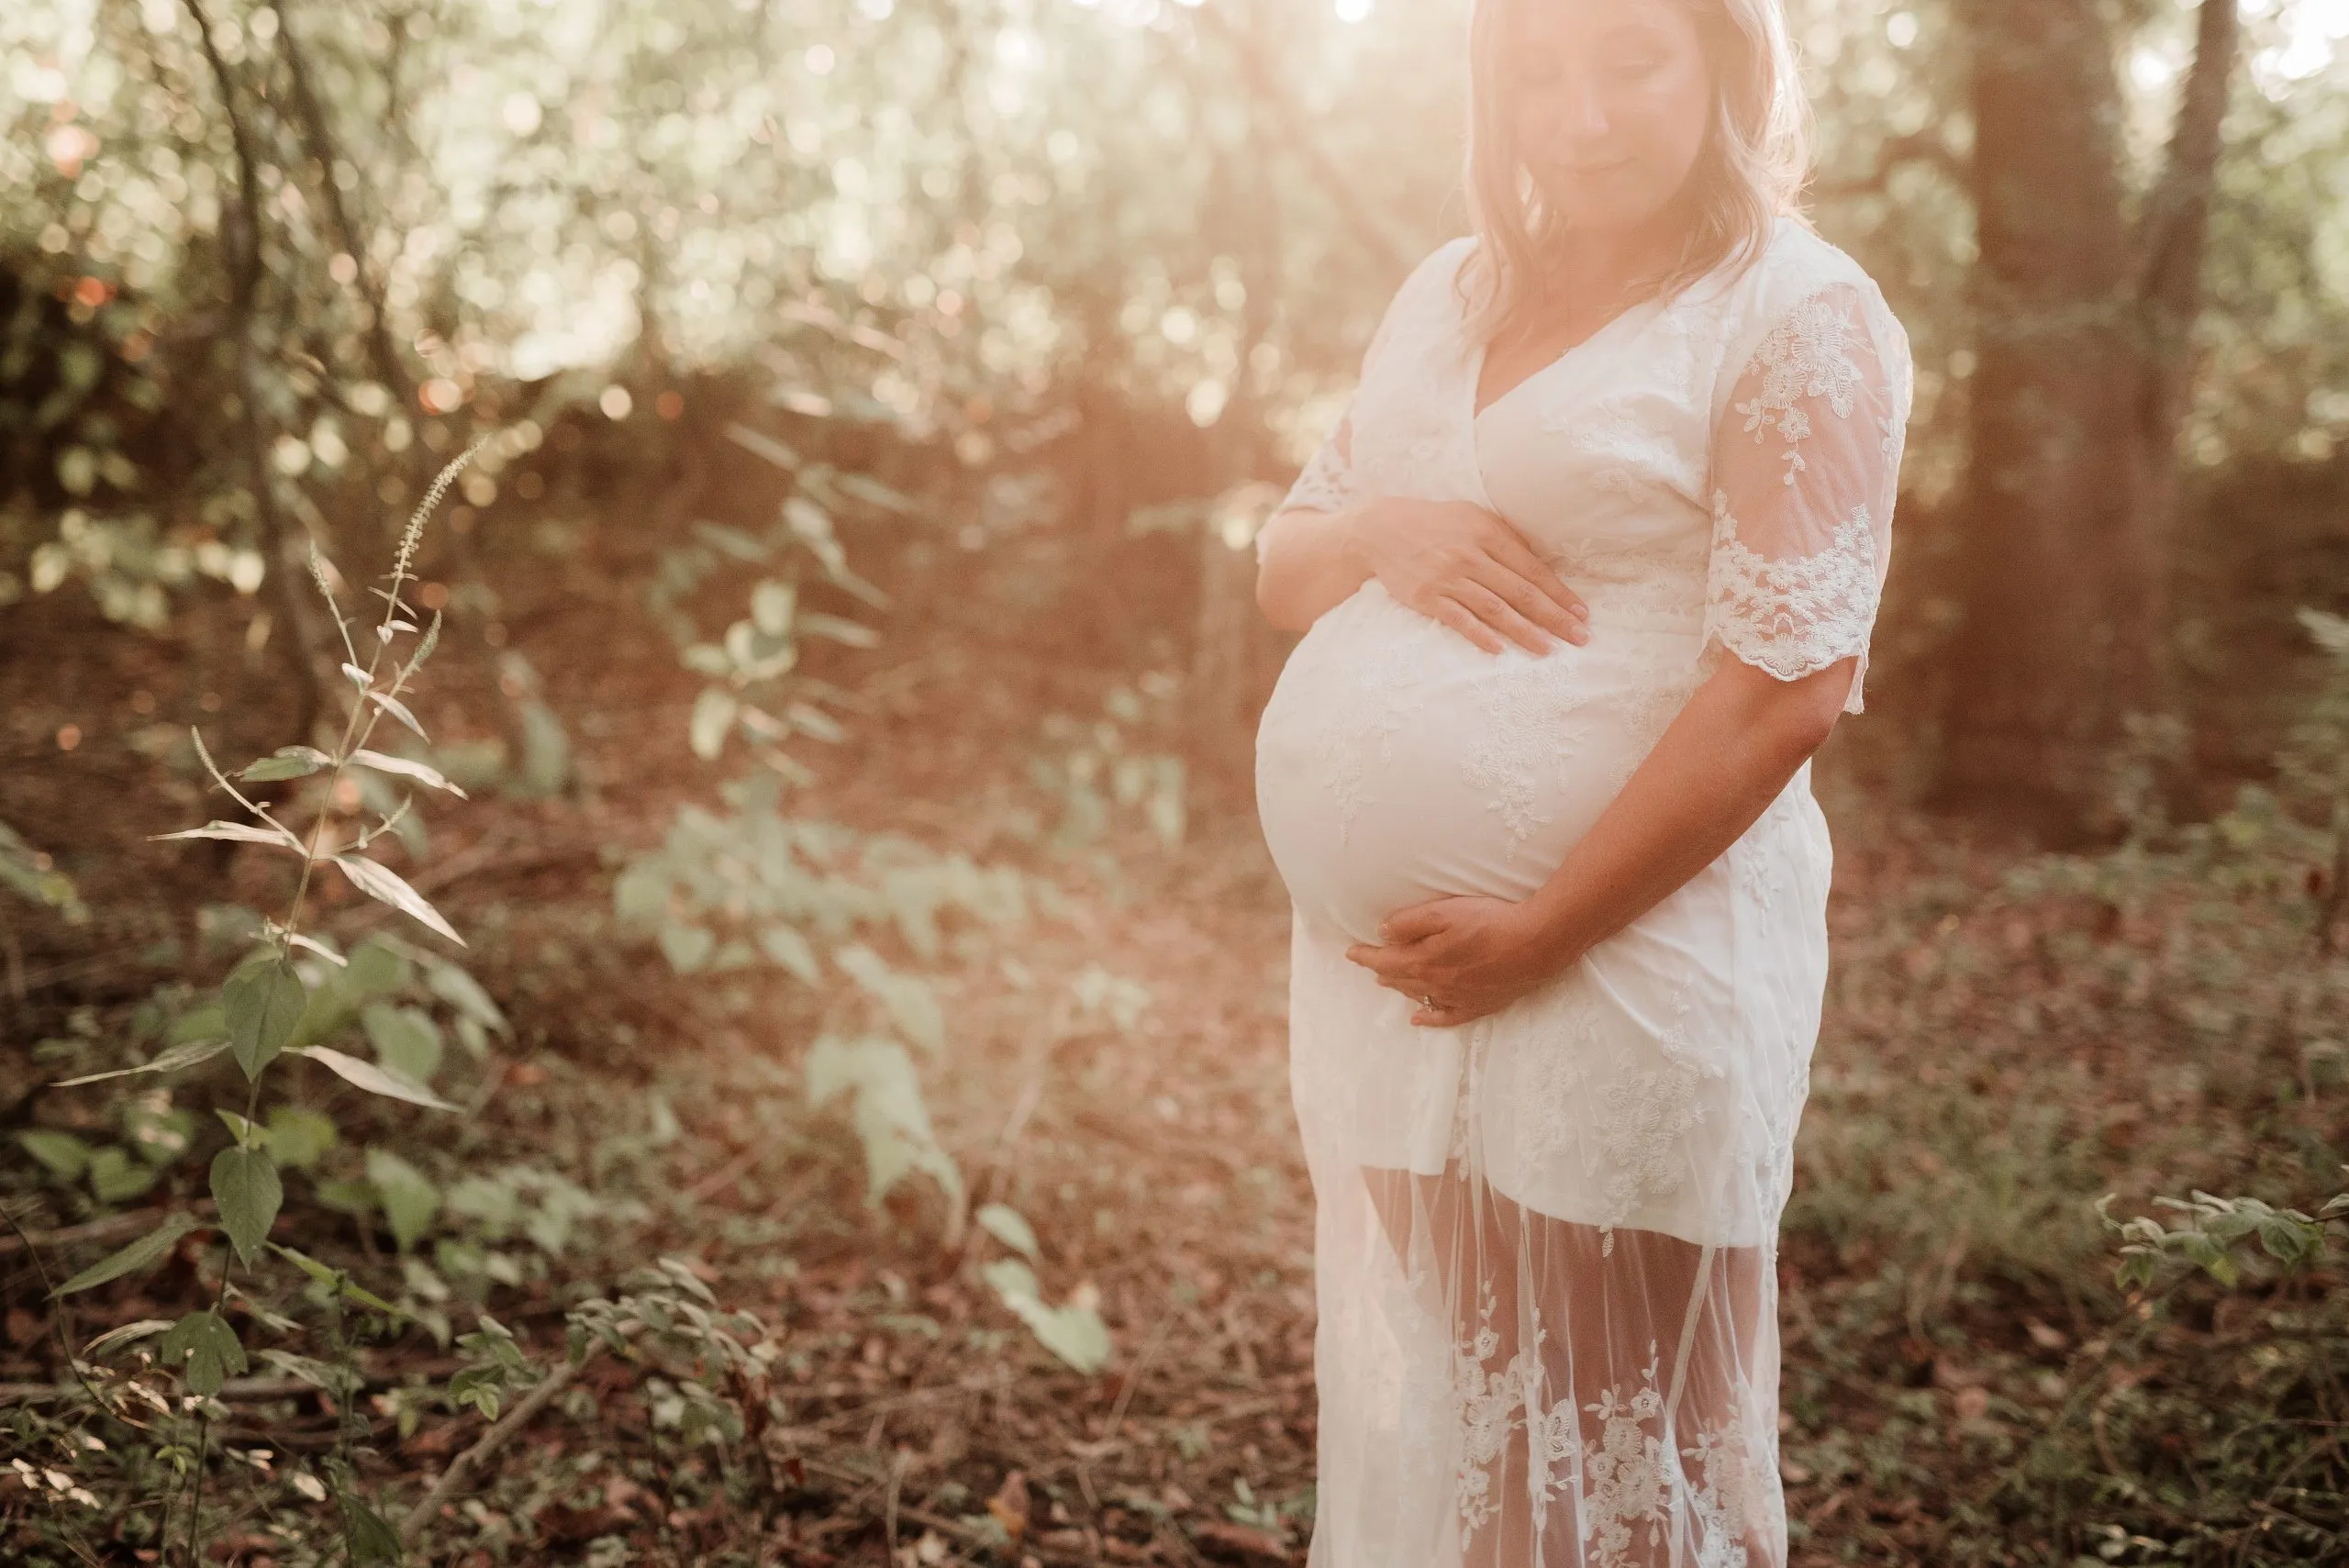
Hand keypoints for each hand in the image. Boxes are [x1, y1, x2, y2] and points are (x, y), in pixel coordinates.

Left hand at [1344, 895, 1562, 1027]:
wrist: (1536, 944)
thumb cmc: (1490, 922)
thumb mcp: (1444, 911)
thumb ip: (1410, 923)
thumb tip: (1382, 933)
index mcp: (1424, 961)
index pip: (1384, 960)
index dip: (1366, 956)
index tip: (1351, 952)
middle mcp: (1436, 985)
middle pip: (1399, 979)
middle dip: (1380, 970)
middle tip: (1368, 963)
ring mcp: (1458, 998)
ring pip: (1419, 996)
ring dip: (1400, 988)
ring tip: (1387, 981)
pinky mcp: (1479, 1004)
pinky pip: (1447, 1017)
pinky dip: (1429, 1018)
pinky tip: (1419, 1019)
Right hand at [1345, 498, 1588, 655]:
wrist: (1378, 529)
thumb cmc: (1433, 522)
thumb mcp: (1472, 517)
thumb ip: (1504, 538)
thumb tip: (1538, 564)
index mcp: (1487, 533)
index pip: (1532, 569)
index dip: (1559, 593)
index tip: (1581, 613)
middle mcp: (1470, 555)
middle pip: (1520, 592)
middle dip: (1554, 617)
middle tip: (1579, 637)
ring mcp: (1447, 578)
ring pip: (1495, 609)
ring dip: (1525, 631)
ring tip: (1548, 649)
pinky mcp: (1426, 597)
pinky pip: (1458, 620)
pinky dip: (1479, 635)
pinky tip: (1499, 650)